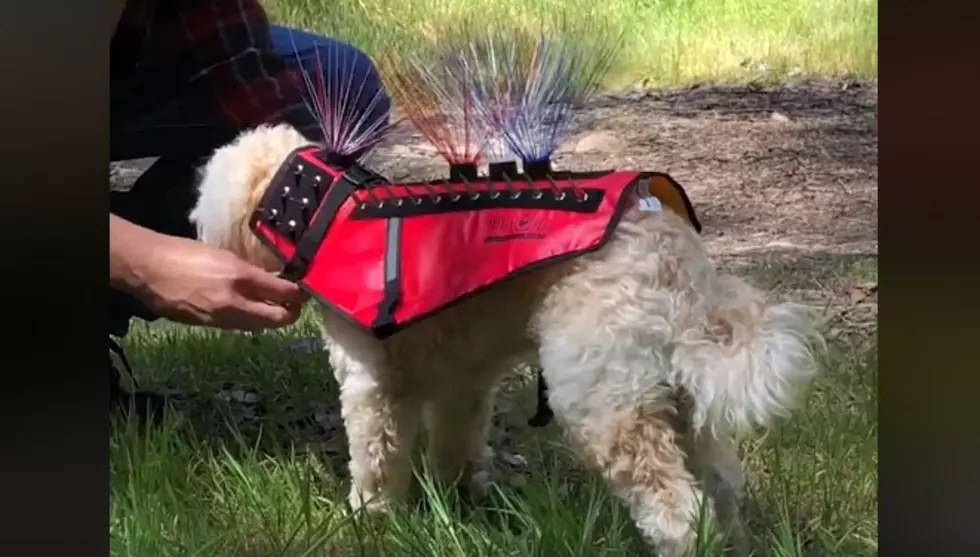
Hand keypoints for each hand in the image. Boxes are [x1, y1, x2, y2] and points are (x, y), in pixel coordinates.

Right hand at [141, 236, 305, 329]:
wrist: (149, 269)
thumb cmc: (185, 253)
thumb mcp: (225, 255)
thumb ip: (252, 271)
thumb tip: (276, 279)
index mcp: (240, 278)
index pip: (284, 292)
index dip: (299, 293)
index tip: (304, 289)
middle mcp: (234, 303)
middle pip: (279, 319)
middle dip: (291, 312)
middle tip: (295, 302)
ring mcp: (221, 318)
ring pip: (260, 326)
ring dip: (271, 318)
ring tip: (275, 304)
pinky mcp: (209, 326)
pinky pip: (239, 326)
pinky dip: (250, 319)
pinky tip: (250, 308)